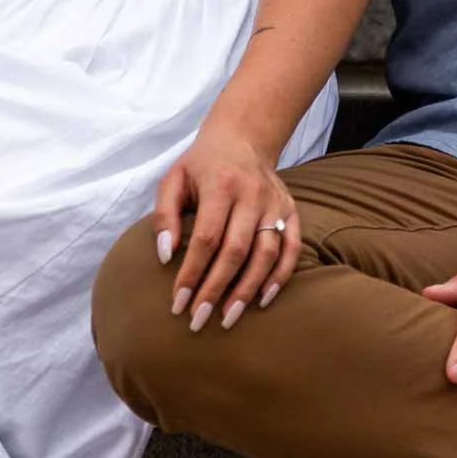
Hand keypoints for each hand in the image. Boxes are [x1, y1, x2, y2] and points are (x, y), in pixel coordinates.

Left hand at [152, 122, 298, 333]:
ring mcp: (275, 202)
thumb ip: (164, 216)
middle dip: (216, 290)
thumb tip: (165, 257)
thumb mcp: (173, 179)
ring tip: (227, 318)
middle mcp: (252, 194)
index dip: (192, 273)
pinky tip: (263, 299)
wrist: (242, 136)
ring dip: (247, 290)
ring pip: (266, 254)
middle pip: (236, 251)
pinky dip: (280, 276)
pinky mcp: (291, 210)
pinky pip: (292, 248)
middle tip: (197, 321)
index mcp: (221, 184)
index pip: (207, 238)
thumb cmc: (201, 164)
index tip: (177, 302)